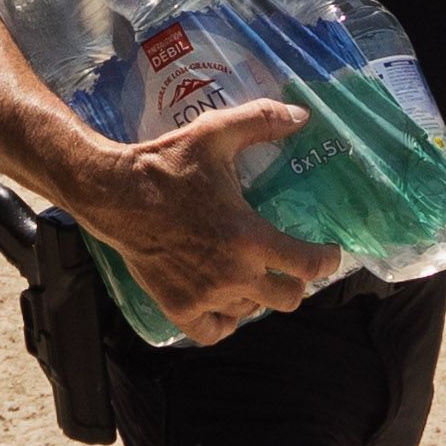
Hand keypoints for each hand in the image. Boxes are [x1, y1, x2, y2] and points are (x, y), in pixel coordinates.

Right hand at [80, 99, 343, 345]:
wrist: (115, 193)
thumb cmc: (167, 164)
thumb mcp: (216, 132)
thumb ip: (262, 120)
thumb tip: (302, 115)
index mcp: (249, 237)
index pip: (307, 265)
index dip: (327, 261)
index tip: (330, 253)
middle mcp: (233, 275)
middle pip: (288, 299)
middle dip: (296, 282)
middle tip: (289, 265)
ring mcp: (205, 296)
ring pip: (252, 311)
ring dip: (258, 295)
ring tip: (253, 275)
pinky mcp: (178, 307)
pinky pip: (216, 331)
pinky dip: (226, 320)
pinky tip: (226, 301)